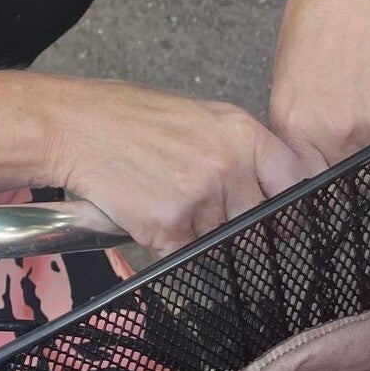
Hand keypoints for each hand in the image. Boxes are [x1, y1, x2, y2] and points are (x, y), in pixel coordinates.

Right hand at [47, 78, 310, 259]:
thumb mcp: (196, 116)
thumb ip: (236, 149)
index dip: (287, 202)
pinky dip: (168, 243)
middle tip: (202, 206)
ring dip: (197, 233)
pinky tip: (146, 211)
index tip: (279, 213)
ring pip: (222, 241)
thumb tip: (267, 189)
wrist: (75, 126)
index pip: (294, 182)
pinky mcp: (172, 225)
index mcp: (241, 132)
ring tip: (163, 197)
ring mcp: (202, 197)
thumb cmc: (127, 116)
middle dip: (236, 222)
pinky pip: (186, 254)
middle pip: (259, 221)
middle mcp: (230, 164)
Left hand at [269, 0, 369, 175]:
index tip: (317, 182)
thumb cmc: (315, 17)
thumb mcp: (286, 74)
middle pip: (345, 179)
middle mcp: (337, 129)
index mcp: (296, 122)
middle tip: (343, 137)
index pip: (305, 187)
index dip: (312, 186)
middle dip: (343, 167)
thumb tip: (304, 165)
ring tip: (362, 101)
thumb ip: (297, 128)